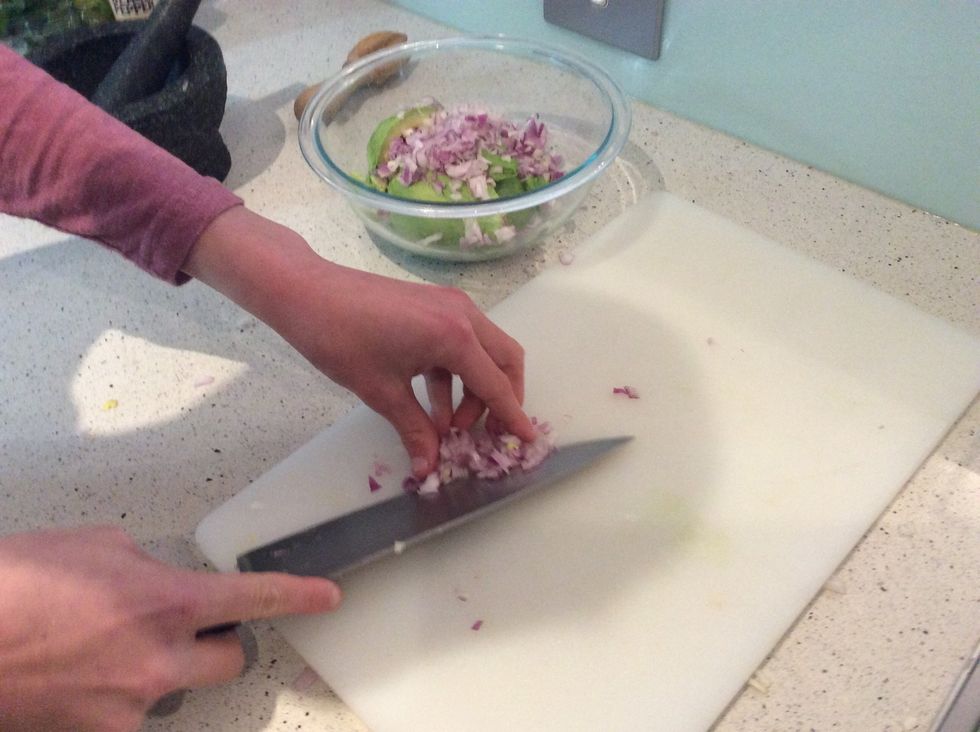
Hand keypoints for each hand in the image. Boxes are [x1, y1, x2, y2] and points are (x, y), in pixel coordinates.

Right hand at [0, 526, 339, 731]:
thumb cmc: (16, 585)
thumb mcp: (96, 547)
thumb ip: (146, 566)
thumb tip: (156, 580)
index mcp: (167, 602)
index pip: (256, 598)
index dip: (298, 596)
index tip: (328, 597)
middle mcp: (159, 661)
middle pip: (231, 660)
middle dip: (221, 642)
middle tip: (188, 627)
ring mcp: (130, 706)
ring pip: (178, 689)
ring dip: (161, 668)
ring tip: (105, 648)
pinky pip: (132, 714)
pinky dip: (120, 693)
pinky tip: (85, 671)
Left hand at [186, 206, 534, 474]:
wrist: (306, 292)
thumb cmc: (341, 339)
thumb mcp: (381, 392)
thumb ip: (414, 429)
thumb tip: (429, 466)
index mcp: (454, 336)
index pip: (495, 384)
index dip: (512, 416)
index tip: (527, 439)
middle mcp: (462, 315)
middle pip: (505, 360)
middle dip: (501, 399)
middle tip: (483, 434)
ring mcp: (449, 306)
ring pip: (484, 351)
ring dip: (475, 389)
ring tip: (449, 426)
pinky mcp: (433, 305)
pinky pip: (461, 342)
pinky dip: (455, 373)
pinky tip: (433, 403)